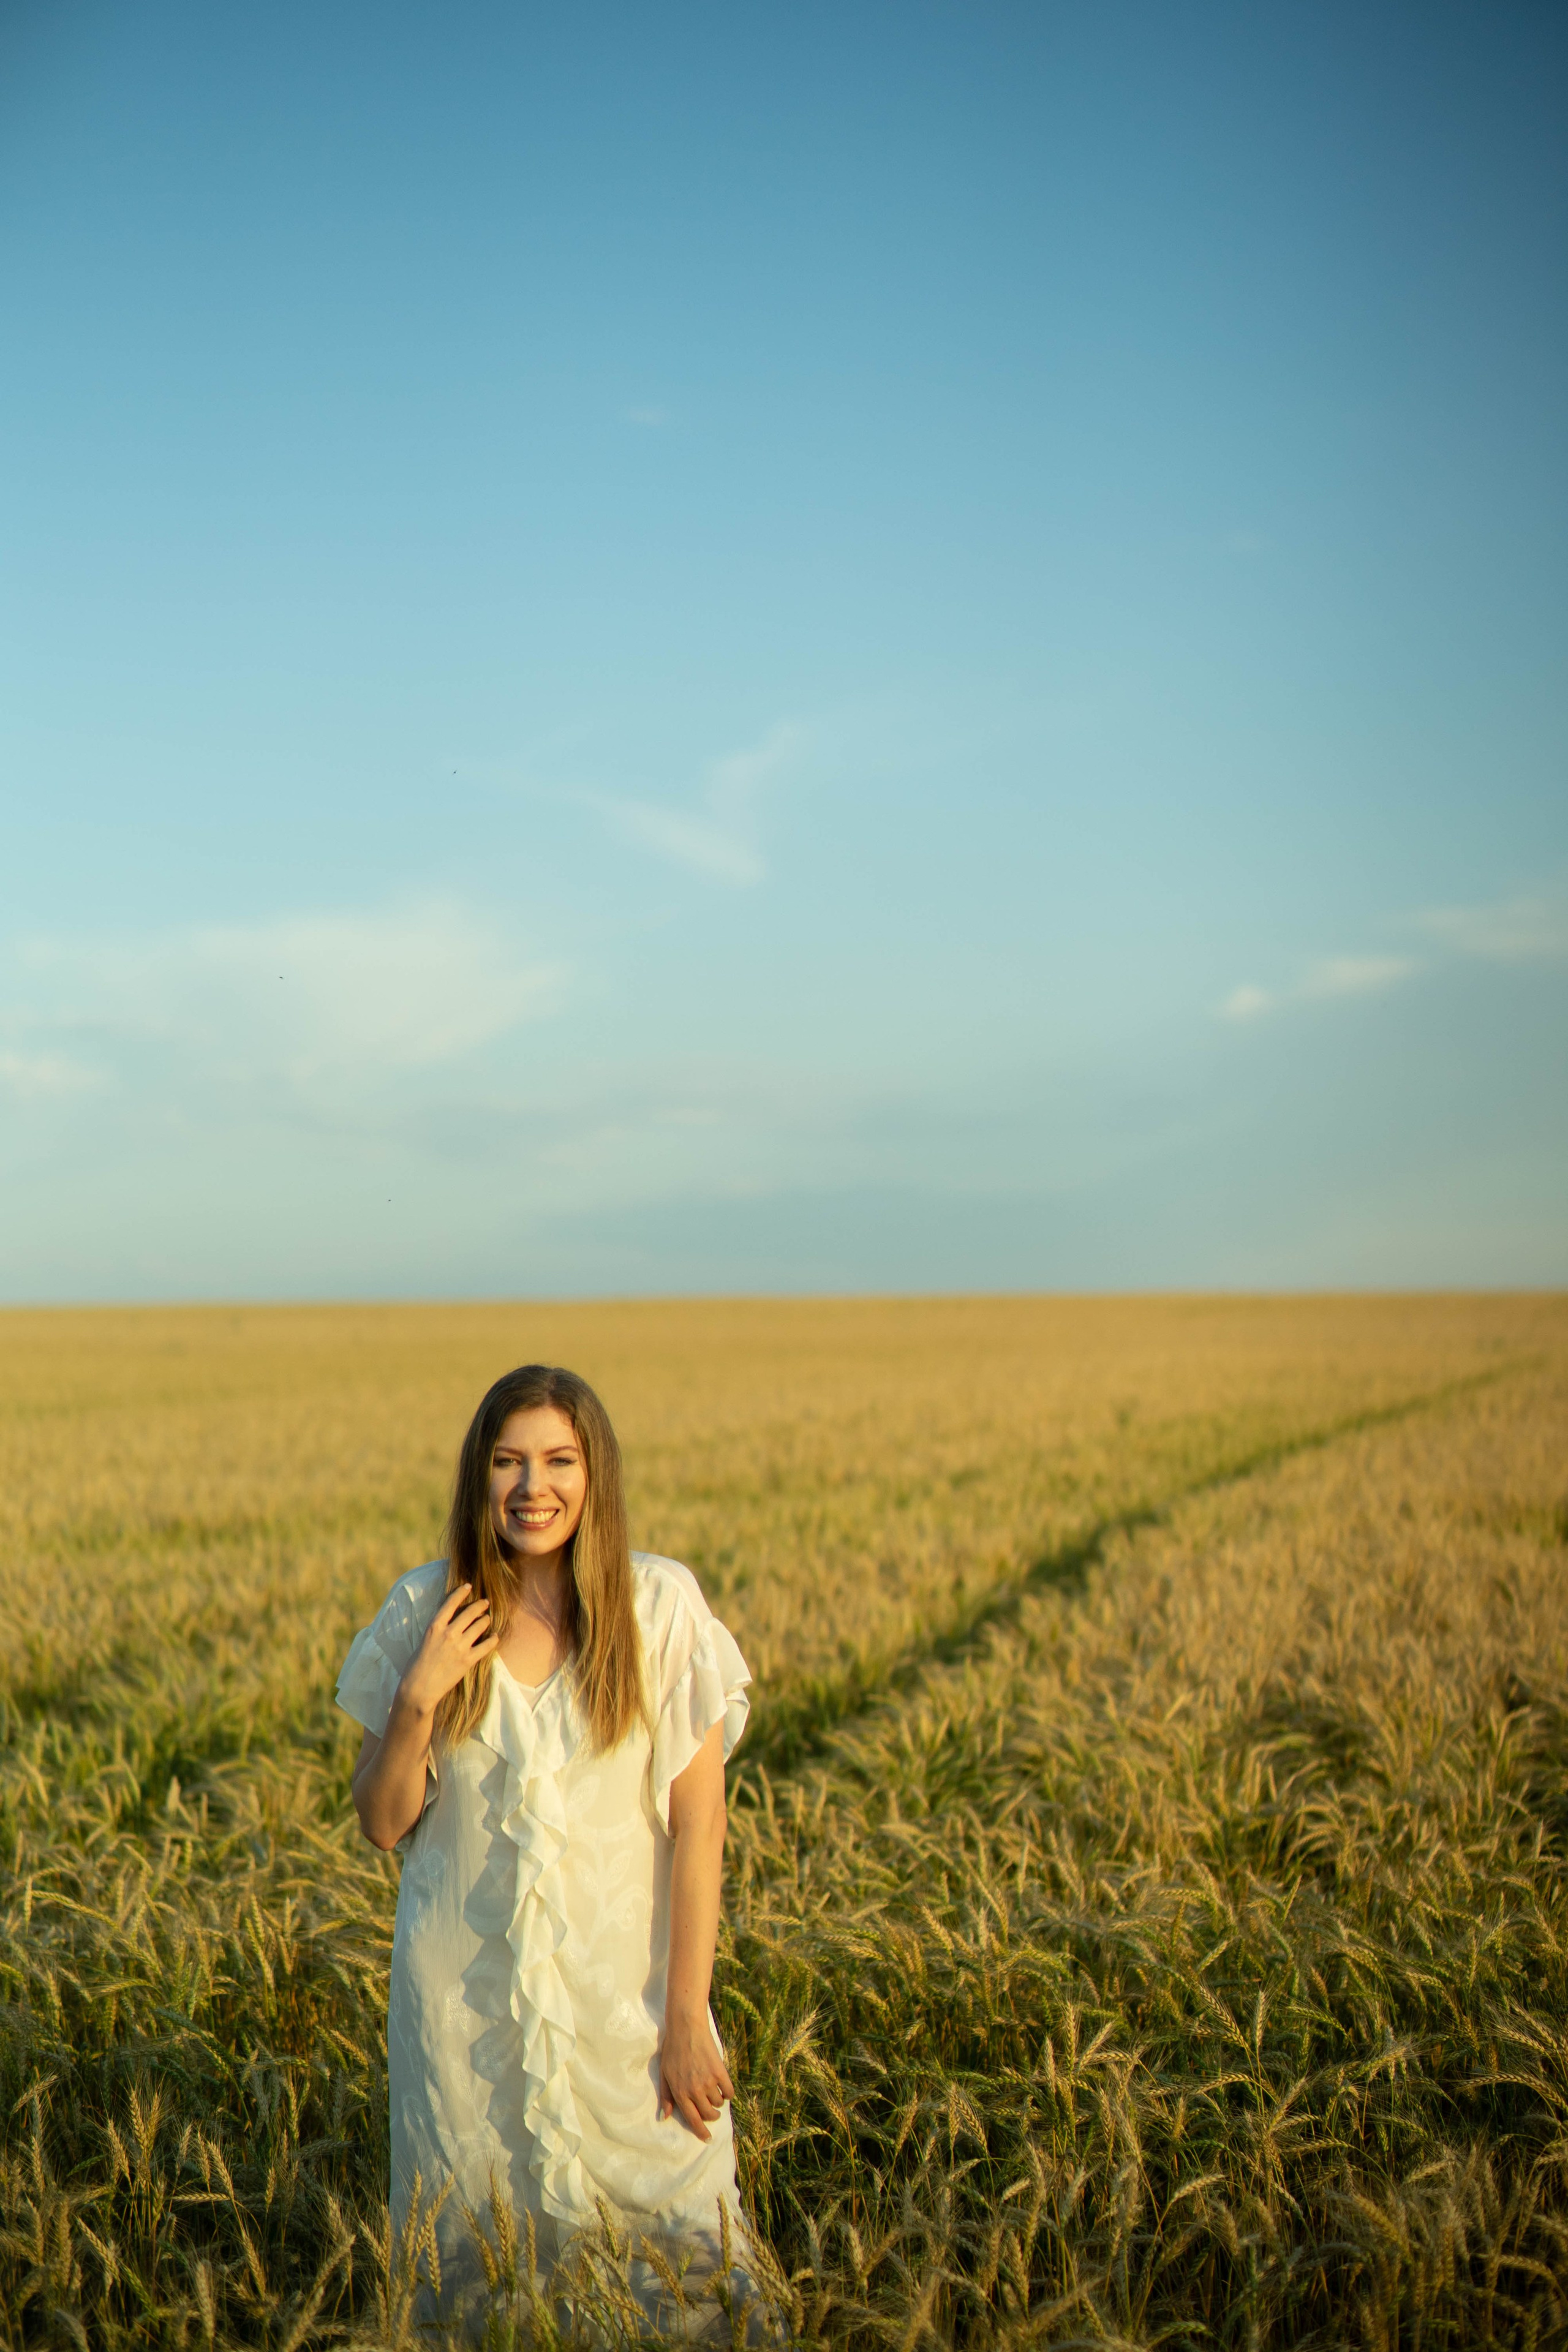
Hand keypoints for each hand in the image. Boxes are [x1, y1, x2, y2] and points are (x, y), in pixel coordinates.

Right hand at [396, 1583, 497, 1717]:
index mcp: (434, 1626)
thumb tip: (449, 1622)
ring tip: (487, 1619)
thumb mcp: (424, 1641)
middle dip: (480, 1605)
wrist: (419, 1689)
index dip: (461, 1592)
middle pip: (471, 1612)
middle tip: (485, 1603)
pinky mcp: (468, 1660)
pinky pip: (487, 1645)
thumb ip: (437, 1630)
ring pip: (481, 1625)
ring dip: (486, 1620)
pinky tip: (495, 1637)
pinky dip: (493, 1639)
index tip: (468, 1586)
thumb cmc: (416, 1666)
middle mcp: (449, 1633)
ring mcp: (460, 1646)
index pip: (451, 1602)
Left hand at [658, 2011, 734, 2141]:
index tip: (707, 2138)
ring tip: (713, 2091)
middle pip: (708, 2114)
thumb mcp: (664, 2074)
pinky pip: (729, 2092)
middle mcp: (695, 2091)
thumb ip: (665, 2097)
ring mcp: (708, 2081)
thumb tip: (664, 2117)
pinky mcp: (720, 2071)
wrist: (686, 2027)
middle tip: (711, 2111)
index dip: (702, 2132)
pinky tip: (723, 2087)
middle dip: (711, 2116)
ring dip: (718, 2102)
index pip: (693, 2120)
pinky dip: (728, 2092)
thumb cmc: (672, 2050)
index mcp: (680, 2093)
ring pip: (719, 2103)